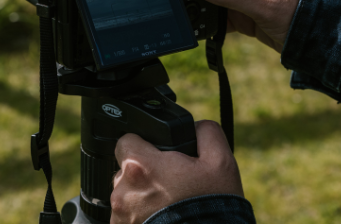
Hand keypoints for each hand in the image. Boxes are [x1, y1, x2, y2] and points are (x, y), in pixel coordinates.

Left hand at [111, 120, 242, 223]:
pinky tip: (162, 220)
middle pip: (125, 170)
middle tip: (169, 184)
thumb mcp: (220, 162)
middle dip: (144, 174)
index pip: (125, 141)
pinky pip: (126, 217)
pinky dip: (140, 217)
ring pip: (126, 195)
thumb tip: (195, 127)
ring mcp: (120, 215)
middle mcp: (123, 191)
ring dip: (140, 197)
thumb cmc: (211, 207)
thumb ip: (205, 132)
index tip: (157, 155)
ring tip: (167, 206)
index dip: (143, 145)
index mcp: (140, 166)